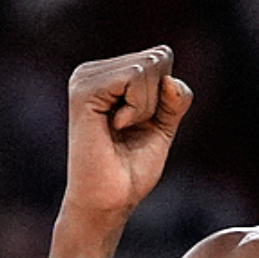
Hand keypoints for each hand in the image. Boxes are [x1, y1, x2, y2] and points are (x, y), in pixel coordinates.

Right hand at [63, 46, 193, 226]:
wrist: (110, 200)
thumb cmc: (132, 169)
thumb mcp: (163, 126)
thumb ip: (174, 98)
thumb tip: (170, 79)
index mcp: (107, 75)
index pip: (161, 56)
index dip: (166, 94)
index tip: (142, 123)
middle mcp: (92, 71)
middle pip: (157, 57)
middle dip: (158, 99)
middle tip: (131, 128)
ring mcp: (85, 78)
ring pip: (147, 66)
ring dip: (148, 106)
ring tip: (121, 129)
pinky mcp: (84, 90)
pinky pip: (134, 77)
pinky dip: (139, 107)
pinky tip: (116, 126)